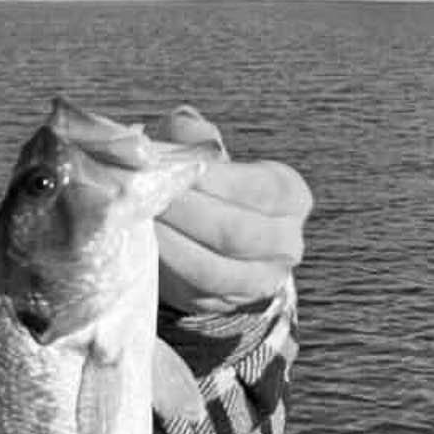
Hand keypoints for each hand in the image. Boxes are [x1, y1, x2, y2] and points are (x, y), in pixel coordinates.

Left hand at [150, 105, 310, 315]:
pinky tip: (145, 246)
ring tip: (141, 221)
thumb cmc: (210, 185)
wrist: (210, 237)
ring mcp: (261, 280)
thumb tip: (182, 129)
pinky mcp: (228, 304)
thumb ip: (198, 138)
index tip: (174, 171)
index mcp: (292, 196)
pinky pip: (195, 293)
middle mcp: (287, 243)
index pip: (258, 190)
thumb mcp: (211, 156)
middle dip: (186, 214)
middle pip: (236, 233)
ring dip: (171, 245)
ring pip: (214, 270)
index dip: (214, 181)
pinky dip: (166, 269)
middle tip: (146, 197)